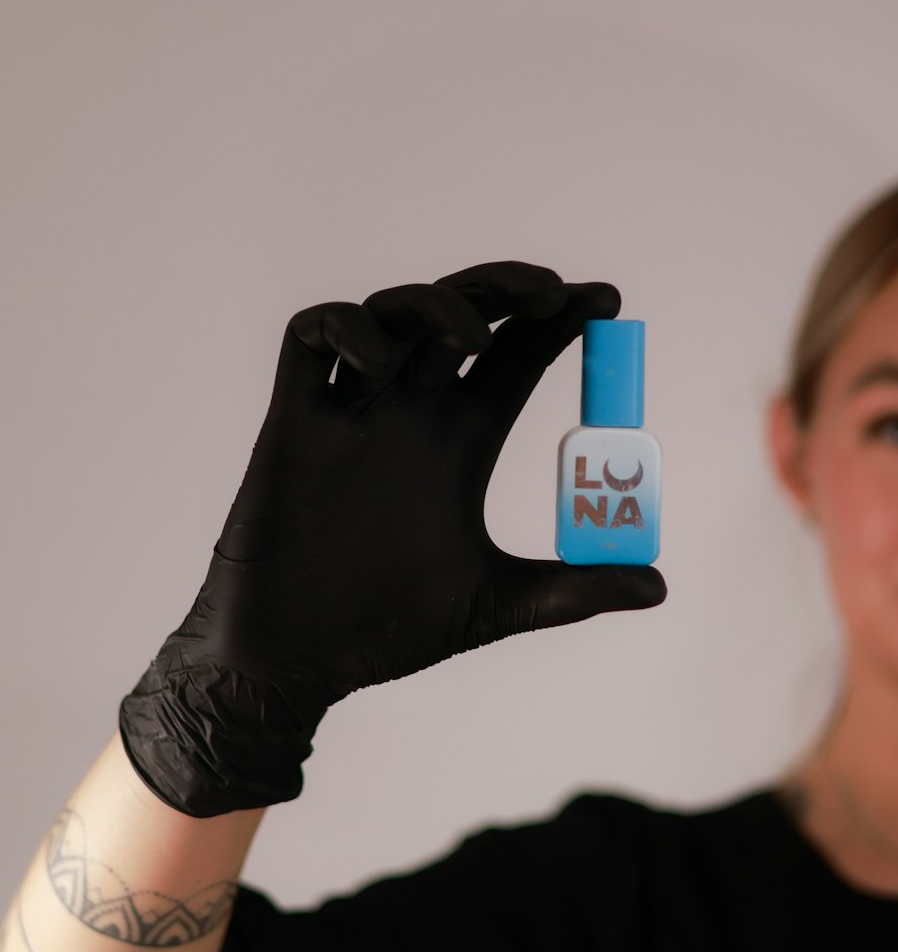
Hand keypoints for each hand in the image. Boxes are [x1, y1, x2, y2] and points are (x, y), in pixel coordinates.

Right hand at [119, 261, 665, 814]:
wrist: (295, 661)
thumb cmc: (385, 631)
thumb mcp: (491, 603)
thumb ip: (569, 590)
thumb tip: (657, 586)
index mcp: (461, 441)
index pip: (520, 356)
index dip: (562, 322)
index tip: (609, 304)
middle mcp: (413, 412)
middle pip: (462, 314)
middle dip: (507, 290)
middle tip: (552, 297)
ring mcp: (353, 410)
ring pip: (392, 313)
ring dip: (435, 304)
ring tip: (473, 339)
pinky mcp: (294, 420)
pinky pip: (310, 339)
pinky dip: (347, 329)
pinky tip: (380, 365)